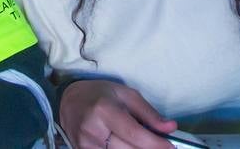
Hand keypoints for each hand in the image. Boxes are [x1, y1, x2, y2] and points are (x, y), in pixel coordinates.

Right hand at [58, 80, 176, 148]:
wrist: (68, 101)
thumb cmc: (99, 95)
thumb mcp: (126, 94)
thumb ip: (148, 113)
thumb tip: (170, 128)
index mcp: (104, 110)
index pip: (134, 134)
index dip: (155, 144)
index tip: (171, 147)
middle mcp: (92, 130)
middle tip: (160, 145)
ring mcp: (85, 146)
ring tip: (143, 144)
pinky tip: (127, 146)